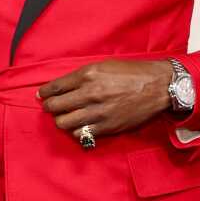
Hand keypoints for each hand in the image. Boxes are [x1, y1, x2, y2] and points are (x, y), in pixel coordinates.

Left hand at [35, 59, 173, 139]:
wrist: (158, 87)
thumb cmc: (132, 74)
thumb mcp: (105, 66)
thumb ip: (83, 76)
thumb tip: (63, 86)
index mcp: (88, 75)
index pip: (56, 87)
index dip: (45, 93)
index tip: (41, 97)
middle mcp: (90, 93)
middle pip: (56, 107)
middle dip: (50, 108)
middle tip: (52, 108)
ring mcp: (98, 112)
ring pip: (64, 123)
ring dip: (62, 121)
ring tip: (65, 118)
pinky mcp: (106, 127)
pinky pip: (81, 134)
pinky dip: (77, 131)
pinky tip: (80, 126)